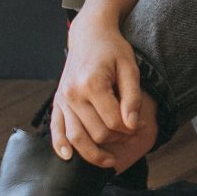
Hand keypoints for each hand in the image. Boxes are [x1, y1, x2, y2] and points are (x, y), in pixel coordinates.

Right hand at [51, 14, 157, 170]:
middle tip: (130, 137)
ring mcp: (62, 99)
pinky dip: (61, 145)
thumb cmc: (113, 49)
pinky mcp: (57, 102)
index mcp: (92, 83)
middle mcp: (73, 94)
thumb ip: (132, 98)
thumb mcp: (130, 67)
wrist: (89, 34)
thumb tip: (133, 126)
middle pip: (96, 132)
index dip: (130, 129)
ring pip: (76, 137)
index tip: (141, 126)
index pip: (113, 121)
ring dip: (93, 153)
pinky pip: (56, 129)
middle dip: (116, 140)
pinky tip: (69, 157)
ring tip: (109, 161)